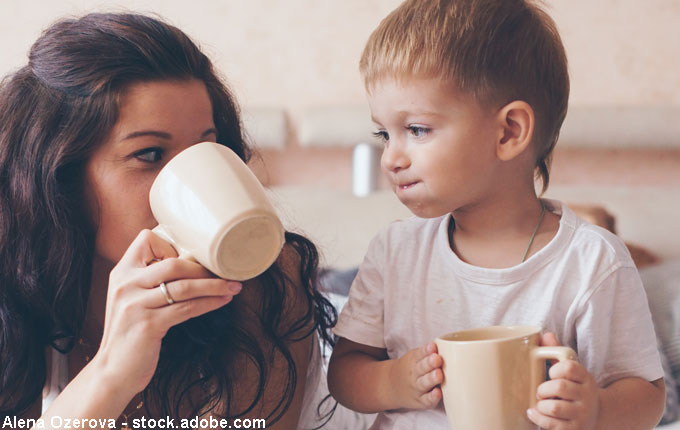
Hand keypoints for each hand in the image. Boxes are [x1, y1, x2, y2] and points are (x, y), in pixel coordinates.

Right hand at [94, 230, 241, 394]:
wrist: (112, 371)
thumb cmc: (131, 332)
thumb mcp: (132, 298)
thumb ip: (150, 280)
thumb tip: (193, 263)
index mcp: (121, 273)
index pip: (147, 239)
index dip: (173, 245)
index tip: (193, 258)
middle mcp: (125, 285)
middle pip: (173, 263)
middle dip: (204, 268)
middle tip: (226, 273)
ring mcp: (135, 305)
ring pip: (184, 286)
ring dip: (214, 285)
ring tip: (233, 286)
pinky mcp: (147, 325)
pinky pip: (187, 308)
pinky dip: (210, 303)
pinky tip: (223, 301)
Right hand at [389, 342, 442, 409]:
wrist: (392, 386)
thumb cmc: (412, 369)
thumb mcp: (414, 357)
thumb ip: (428, 352)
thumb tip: (448, 345)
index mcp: (413, 360)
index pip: (419, 354)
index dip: (427, 350)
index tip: (433, 346)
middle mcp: (414, 374)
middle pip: (421, 368)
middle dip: (429, 363)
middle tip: (437, 359)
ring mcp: (417, 388)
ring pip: (424, 383)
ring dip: (431, 379)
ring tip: (438, 374)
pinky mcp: (421, 401)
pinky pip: (427, 400)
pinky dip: (432, 397)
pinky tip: (438, 393)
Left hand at [527, 332, 598, 429]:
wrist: (597, 415)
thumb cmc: (575, 388)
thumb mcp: (572, 371)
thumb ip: (558, 353)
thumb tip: (546, 335)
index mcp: (585, 377)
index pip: (569, 367)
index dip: (555, 369)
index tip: (551, 374)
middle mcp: (587, 396)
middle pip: (559, 387)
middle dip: (543, 389)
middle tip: (541, 391)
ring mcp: (583, 414)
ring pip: (554, 407)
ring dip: (541, 405)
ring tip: (540, 403)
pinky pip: (552, 425)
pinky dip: (538, 418)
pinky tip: (534, 412)